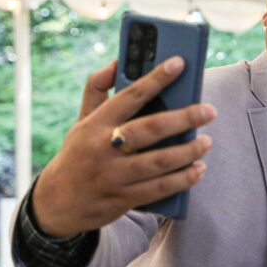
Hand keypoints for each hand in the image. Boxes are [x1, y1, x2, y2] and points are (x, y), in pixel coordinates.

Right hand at [32, 57, 215, 237]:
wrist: (57, 204)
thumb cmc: (77, 155)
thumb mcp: (81, 121)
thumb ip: (98, 90)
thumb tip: (116, 62)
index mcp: (95, 124)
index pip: (129, 96)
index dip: (155, 79)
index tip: (179, 63)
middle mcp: (103, 148)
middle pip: (149, 129)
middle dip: (183, 118)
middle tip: (209, 110)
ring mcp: (113, 175)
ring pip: (158, 162)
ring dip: (188, 151)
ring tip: (207, 141)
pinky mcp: (122, 199)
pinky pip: (159, 189)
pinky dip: (182, 179)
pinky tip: (199, 170)